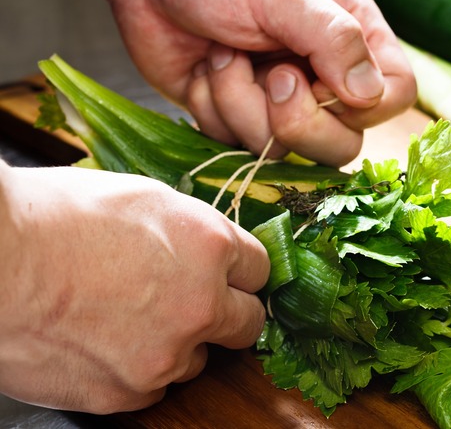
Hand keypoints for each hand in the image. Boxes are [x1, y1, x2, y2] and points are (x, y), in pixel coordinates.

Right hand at [0, 163, 268, 412]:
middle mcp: (200, 306)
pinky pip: (152, 387)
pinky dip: (136, 370)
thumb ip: (190, 230)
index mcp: (209, 247)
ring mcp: (166, 355)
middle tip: (194, 304)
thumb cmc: (51, 216)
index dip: (241, 271)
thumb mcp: (141, 198)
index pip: (260, 270)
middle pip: (248, 323)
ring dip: (176, 344)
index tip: (229, 276)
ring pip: (196, 359)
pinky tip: (102, 344)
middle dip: (227, 313)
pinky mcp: (127, 393)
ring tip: (125, 320)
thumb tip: (207, 249)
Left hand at [103, 0, 416, 166]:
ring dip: (243, 106)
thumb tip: (368, 93)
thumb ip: (334, 38)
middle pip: (343, 144)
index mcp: (351, 40)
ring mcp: (280, 105)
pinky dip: (215, 110)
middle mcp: (323, 78)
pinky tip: (207, 71)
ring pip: (284, 151)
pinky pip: (239, 147)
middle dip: (298, 121)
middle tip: (272, 77)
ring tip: (225, 56)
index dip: (362, 106)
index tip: (320, 81)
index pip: (393, 95)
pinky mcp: (238, 119)